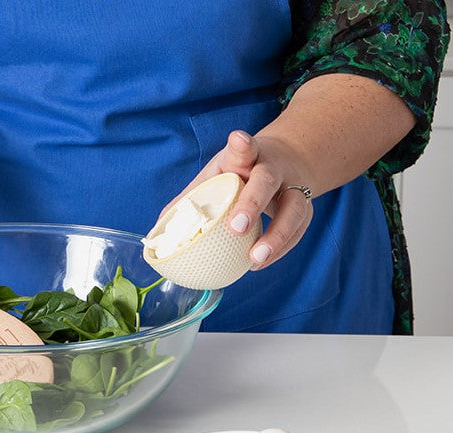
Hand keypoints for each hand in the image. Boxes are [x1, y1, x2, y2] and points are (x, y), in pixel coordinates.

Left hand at [163, 130, 313, 269]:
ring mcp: (292, 187)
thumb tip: (158, 230)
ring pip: (294, 208)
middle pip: (267, 181)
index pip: (244, 148)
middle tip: (237, 227)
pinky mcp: (304, 208)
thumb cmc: (239, 173)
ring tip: (256, 258)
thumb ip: (190, 199)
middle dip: (253, 202)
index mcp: (245, 157)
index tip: (238, 141)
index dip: (241, 145)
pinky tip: (260, 263)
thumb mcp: (215, 175)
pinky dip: (281, 249)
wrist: (285, 160)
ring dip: (277, 236)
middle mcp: (272, 169)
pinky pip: (299, 229)